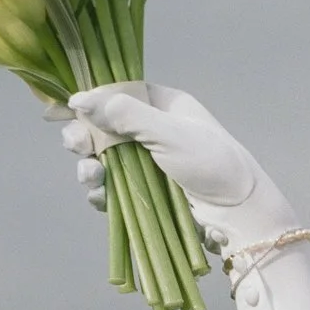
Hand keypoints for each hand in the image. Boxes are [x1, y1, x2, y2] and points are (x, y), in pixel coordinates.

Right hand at [60, 83, 298, 251]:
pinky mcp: (148, 195)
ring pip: (104, 162)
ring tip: (91, 177)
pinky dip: (102, 193)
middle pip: (103, 129)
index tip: (69, 112)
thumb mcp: (167, 132)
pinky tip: (100, 197)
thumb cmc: (212, 165)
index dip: (91, 103)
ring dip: (90, 168)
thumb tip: (79, 100)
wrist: (240, 215)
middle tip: (78, 148)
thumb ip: (124, 114)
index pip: (116, 94)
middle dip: (85, 139)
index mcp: (162, 105)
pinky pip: (114, 190)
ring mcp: (149, 164)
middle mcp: (153, 131)